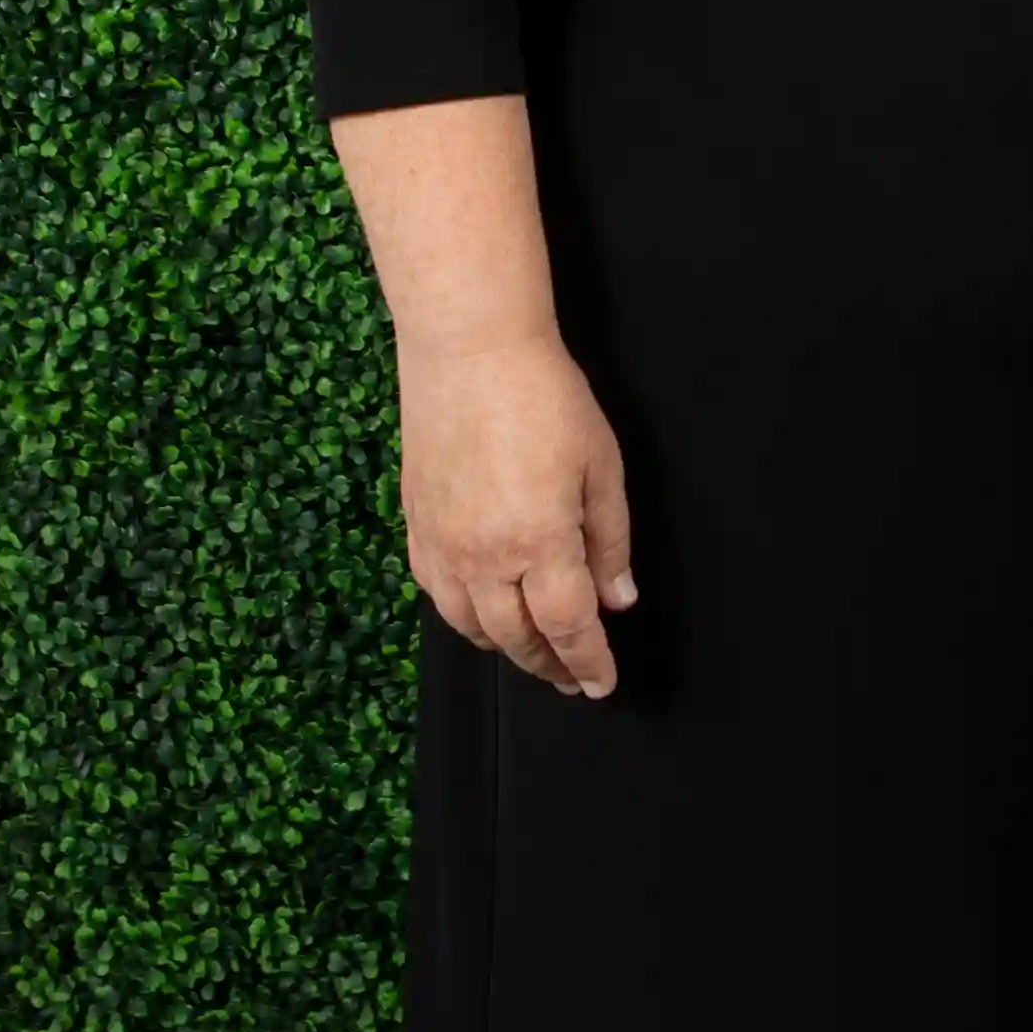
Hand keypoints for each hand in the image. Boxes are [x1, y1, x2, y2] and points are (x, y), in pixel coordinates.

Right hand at [397, 330, 638, 697]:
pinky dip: (463, 616)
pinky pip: (437, 593)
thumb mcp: (600, 464)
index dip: (588, 663)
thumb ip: (609, 540)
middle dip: (549, 664)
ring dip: (506, 648)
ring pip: (471, 626)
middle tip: (571, 676)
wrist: (468, 348)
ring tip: (532, 651)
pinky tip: (480, 611)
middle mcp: (483, 558)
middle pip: (518, 639)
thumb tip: (616, 598)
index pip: (568, 628)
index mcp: (538, 544)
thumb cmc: (543, 395)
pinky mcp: (415, 525)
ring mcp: (442, 545)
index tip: (601, 683)